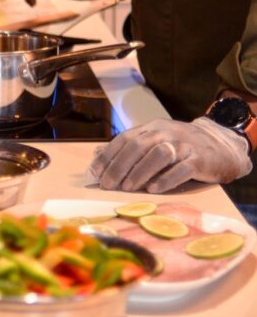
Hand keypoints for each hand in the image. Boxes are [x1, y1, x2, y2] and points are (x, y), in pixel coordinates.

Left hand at [89, 118, 252, 193]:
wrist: (221, 147)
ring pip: (159, 155)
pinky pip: (182, 169)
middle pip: (138, 146)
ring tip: (128, 188)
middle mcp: (166, 132)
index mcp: (152, 128)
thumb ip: (127, 148)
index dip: (108, 155)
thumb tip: (95, 155)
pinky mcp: (200, 159)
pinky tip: (153, 189)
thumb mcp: (153, 142)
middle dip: (119, 166)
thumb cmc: (179, 148)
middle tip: (108, 184)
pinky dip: (166, 179)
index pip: (124, 139)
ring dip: (140, 172)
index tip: (95, 173)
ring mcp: (184, 145)